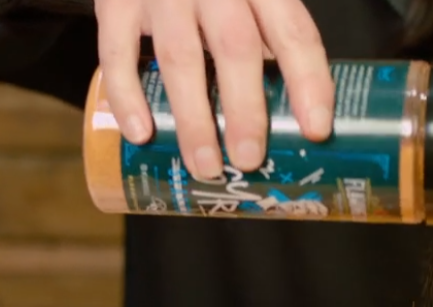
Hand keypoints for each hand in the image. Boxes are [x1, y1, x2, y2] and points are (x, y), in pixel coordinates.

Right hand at [94, 0, 335, 179]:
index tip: (317, 129)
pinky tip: (141, 134)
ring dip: (193, 119)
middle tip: (249, 159)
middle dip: (245, 110)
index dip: (309, 81)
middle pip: (235, 47)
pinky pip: (116, 53)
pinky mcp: (115, 2)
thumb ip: (270, 28)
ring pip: (180, 58)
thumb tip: (297, 109)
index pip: (292, 31)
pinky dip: (127, 96)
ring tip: (204, 165)